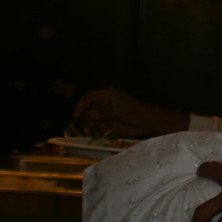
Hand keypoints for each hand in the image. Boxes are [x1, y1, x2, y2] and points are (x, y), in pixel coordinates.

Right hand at [72, 86, 188, 137]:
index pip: (89, 98)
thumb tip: (89, 114)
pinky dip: (97, 128)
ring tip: (104, 125)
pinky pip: (94, 125)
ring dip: (93, 124)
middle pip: (86, 108)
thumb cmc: (136, 112)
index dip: (81, 106)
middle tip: (95, 123)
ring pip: (89, 118)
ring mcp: (104, 112)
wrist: (145, 123)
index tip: (76, 115)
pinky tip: (107, 128)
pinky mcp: (105, 121)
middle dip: (87, 117)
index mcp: (108, 93)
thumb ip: (104, 112)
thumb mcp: (121, 110)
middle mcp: (104, 102)